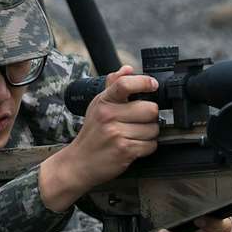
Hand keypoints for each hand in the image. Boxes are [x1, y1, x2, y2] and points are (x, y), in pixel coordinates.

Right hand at [39, 66, 159, 211]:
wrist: (78, 163)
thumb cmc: (91, 134)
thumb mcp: (97, 106)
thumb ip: (113, 86)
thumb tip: (127, 68)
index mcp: (103, 102)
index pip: (125, 84)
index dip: (144, 82)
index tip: (153, 85)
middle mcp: (109, 116)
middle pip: (150, 109)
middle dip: (150, 117)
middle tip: (140, 121)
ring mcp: (116, 134)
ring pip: (153, 129)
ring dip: (149, 134)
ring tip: (134, 135)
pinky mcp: (124, 150)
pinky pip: (151, 145)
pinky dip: (147, 147)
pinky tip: (135, 146)